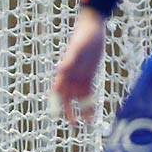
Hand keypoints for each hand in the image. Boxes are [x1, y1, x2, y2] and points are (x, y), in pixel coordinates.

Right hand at [50, 8, 108, 122]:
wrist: (92, 27)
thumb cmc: (84, 36)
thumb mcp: (78, 48)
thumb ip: (69, 60)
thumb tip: (59, 71)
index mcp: (65, 70)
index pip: (57, 90)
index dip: (56, 103)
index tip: (57, 116)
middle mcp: (70, 75)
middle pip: (67, 98)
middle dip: (69, 111)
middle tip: (74, 124)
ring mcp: (79, 76)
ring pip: (78, 98)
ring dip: (81, 110)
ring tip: (87, 123)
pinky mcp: (89, 75)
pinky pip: (89, 92)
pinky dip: (90, 102)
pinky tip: (94, 112)